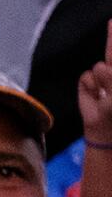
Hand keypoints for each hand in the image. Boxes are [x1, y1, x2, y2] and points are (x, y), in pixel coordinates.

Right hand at [79, 21, 111, 144]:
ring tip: (105, 95)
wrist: (103, 129)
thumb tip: (100, 66)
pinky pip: (86, 77)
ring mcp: (102, 76)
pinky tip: (95, 97)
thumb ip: (110, 78)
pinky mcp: (88, 82)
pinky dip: (89, 87)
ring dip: (101, 81)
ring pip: (99, 67)